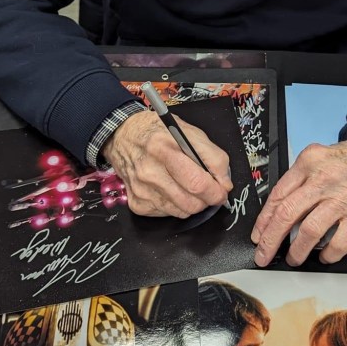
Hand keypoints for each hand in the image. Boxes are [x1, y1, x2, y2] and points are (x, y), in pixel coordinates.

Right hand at [102, 111, 232, 216]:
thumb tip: (225, 183)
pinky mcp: (136, 202)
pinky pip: (167, 214)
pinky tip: (172, 189)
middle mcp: (149, 171)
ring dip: (193, 203)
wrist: (122, 135)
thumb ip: (213, 156)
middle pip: (190, 202)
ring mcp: (141, 189)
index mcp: (164, 149)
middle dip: (208, 200)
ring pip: (181, 212)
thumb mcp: (189, 131)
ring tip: (190, 186)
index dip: (216, 191)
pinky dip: (176, 205)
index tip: (223, 190)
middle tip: (211, 191)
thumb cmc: (158, 131)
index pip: (197, 182)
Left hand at [251, 136, 346, 265]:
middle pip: (286, 215)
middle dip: (270, 240)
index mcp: (308, 163)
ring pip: (309, 232)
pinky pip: (339, 243)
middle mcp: (323, 180)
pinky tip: (324, 257)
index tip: (258, 235)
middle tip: (264, 255)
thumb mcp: (320, 157)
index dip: (264, 220)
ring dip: (297, 251)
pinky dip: (328, 255)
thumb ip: (300, 179)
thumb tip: (279, 209)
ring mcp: (343, 198)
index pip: (278, 195)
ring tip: (293, 258)